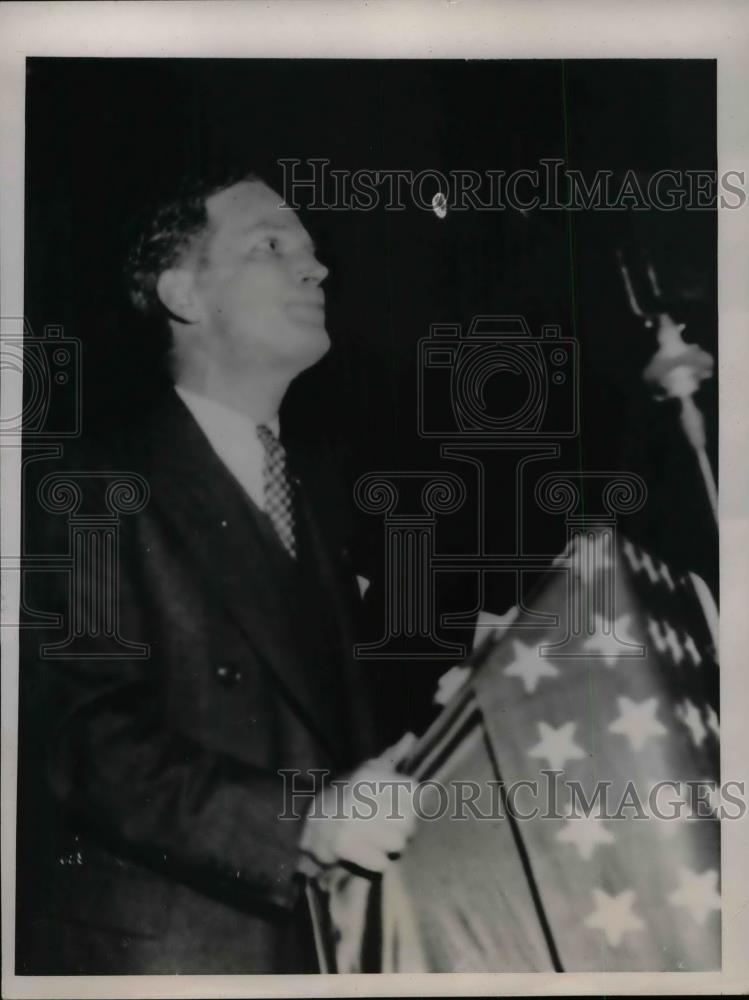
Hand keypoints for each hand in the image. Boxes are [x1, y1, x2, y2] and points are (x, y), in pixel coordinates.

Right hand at [299, 732, 417, 873]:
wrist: (308, 818)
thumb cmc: (347, 793)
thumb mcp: (367, 770)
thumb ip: (392, 756)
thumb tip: (411, 736)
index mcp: (370, 777)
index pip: (414, 791)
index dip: (412, 802)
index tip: (403, 805)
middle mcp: (361, 797)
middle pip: (409, 821)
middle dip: (403, 828)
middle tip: (390, 826)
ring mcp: (351, 822)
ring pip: (398, 844)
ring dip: (391, 847)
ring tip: (379, 840)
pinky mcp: (343, 846)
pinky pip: (381, 863)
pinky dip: (378, 862)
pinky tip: (369, 853)